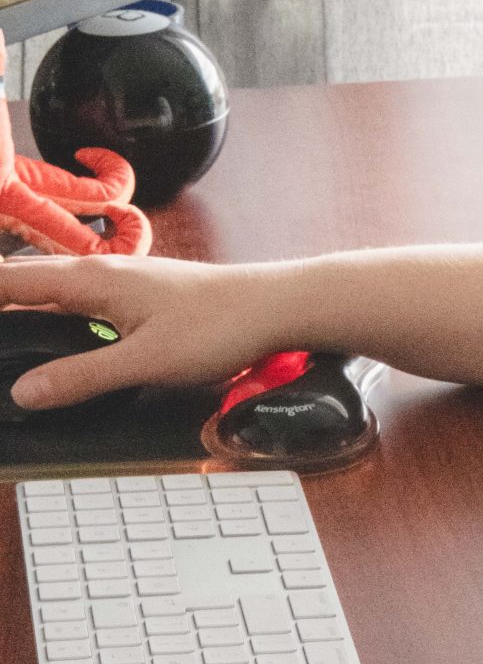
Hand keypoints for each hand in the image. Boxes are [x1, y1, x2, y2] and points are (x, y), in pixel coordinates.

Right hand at [0, 252, 293, 408]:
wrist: (274, 306)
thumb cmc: (218, 326)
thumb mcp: (145, 361)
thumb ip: (83, 376)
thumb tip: (25, 392)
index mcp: (90, 279)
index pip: (9, 282)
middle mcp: (99, 271)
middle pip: (24, 282)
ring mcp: (119, 282)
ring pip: (51, 290)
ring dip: (19, 305)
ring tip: (6, 335)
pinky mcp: (137, 296)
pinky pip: (76, 300)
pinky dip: (50, 313)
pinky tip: (49, 332)